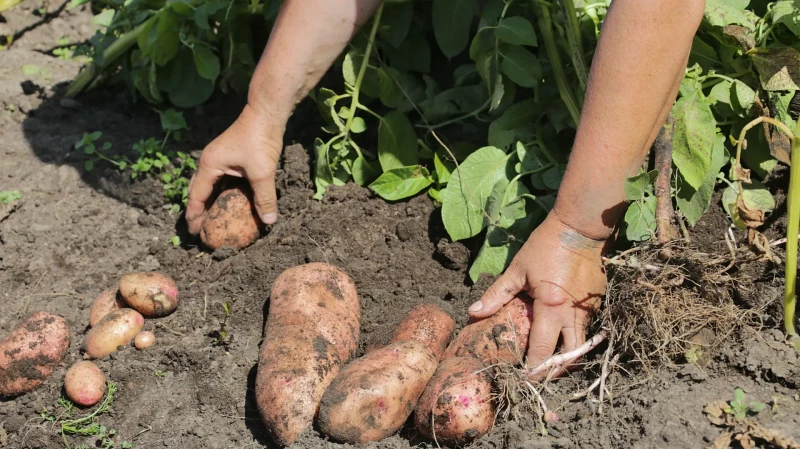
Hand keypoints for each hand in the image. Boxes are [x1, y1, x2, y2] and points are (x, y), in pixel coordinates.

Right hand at [185, 104, 283, 234]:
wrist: (266, 112)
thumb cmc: (260, 139)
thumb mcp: (262, 172)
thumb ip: (265, 198)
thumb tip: (269, 222)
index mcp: (209, 165)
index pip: (196, 196)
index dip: (194, 215)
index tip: (194, 232)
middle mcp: (210, 162)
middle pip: (199, 190)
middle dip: (199, 210)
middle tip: (201, 229)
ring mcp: (220, 158)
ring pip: (211, 185)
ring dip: (212, 201)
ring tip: (214, 220)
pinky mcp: (231, 156)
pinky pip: (223, 179)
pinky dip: (224, 192)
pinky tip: (232, 203)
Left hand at [467, 211, 607, 378]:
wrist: (580, 227)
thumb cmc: (545, 246)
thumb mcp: (517, 269)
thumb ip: (496, 295)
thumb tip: (473, 313)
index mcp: (551, 307)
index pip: (543, 350)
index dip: (533, 368)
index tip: (522, 378)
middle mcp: (574, 314)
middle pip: (570, 356)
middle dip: (554, 371)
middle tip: (539, 376)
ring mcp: (590, 310)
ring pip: (581, 344)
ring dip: (566, 357)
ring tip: (549, 362)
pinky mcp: (598, 303)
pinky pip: (586, 328)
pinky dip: (574, 337)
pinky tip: (561, 335)